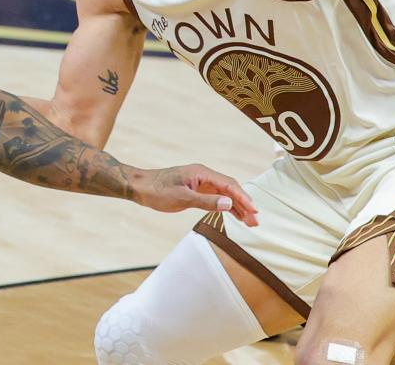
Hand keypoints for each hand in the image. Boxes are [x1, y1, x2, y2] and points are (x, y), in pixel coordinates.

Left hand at [131, 164, 258, 226]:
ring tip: (250, 222)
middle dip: (244, 204)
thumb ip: (206, 201)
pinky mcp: (196, 190)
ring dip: (237, 207)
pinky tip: (234, 215)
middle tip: (255, 220)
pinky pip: (215, 198)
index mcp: (202, 173)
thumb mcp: (182, 198)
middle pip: (230, 189)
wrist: (140, 187)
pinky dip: (225, 206)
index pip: (228, 185)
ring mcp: (200, 183)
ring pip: (224, 194)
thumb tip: (229, 203)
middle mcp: (204, 176)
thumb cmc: (157, 190)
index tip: (253, 210)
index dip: (242, 198)